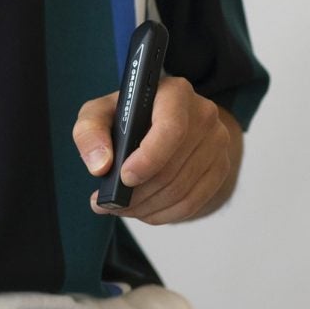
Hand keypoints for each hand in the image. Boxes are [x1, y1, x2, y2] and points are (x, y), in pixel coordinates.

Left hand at [73, 77, 241, 223]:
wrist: (162, 123)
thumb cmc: (127, 117)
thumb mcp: (98, 114)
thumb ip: (89, 133)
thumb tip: (100, 166)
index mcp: (175, 93)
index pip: (171, 129)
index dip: (148, 159)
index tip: (124, 178)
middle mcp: (203, 115)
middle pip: (171, 169)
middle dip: (135, 194)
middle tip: (108, 203)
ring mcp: (217, 142)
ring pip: (180, 191)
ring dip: (144, 208)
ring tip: (121, 208)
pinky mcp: (220, 167)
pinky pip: (192, 204)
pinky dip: (162, 215)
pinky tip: (142, 211)